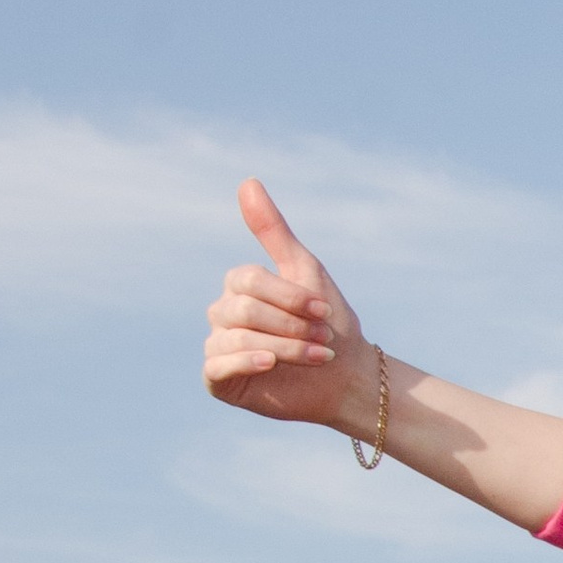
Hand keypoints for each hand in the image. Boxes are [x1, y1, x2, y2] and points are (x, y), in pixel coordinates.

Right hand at [202, 179, 381, 440]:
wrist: (346, 377)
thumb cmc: (329, 322)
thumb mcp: (305, 270)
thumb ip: (273, 231)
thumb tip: (247, 181)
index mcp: (239, 287)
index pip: (248, 280)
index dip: (289, 296)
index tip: (324, 310)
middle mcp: (223, 314)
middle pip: (243, 310)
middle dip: (291, 325)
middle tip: (323, 338)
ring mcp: (219, 347)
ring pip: (236, 339)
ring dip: (285, 348)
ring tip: (318, 357)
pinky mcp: (219, 380)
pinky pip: (216, 366)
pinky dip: (247, 363)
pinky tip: (273, 365)